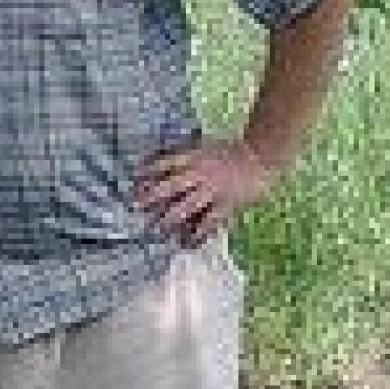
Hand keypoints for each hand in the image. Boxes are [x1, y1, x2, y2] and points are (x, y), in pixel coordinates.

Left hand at [133, 139, 275, 244]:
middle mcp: (201, 172)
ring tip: (155, 228)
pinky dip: (196, 234)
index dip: (147, 172)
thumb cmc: (224, 151)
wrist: (256, 157)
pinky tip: (185, 243)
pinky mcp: (227, 205)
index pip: (165, 163)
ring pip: (187, 207)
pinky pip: (209, 223)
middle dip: (152, 198)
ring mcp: (214, 190)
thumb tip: (147, 163)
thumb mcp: (199, 145)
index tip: (133, 181)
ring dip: (169, 219)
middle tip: (136, 207)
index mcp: (194, 155)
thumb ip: (177, 153)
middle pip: (171, 186)